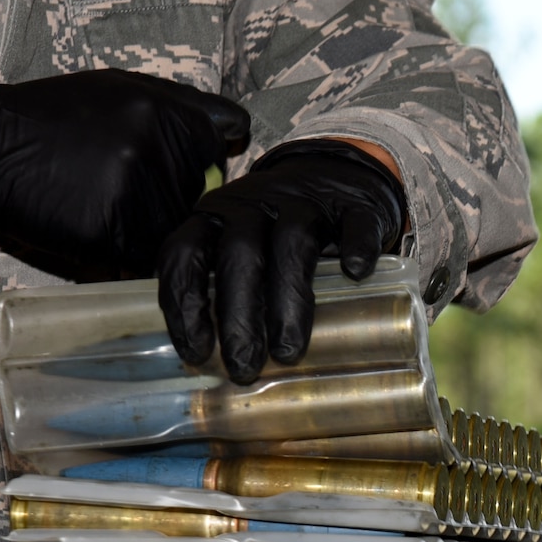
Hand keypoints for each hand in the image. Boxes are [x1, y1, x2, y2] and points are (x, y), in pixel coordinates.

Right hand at [0, 70, 248, 273]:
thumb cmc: (56, 117)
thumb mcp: (122, 89)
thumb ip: (186, 107)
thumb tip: (240, 131)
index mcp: (169, 112)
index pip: (217, 156)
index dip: (192, 166)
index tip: (163, 167)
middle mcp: (160, 149)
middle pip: (199, 199)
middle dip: (171, 201)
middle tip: (121, 188)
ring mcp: (139, 192)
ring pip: (175, 231)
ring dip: (149, 231)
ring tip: (105, 206)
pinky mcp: (115, 232)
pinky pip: (145, 257)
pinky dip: (128, 253)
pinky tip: (97, 228)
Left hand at [157, 139, 406, 383]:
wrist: (335, 175)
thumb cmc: (277, 230)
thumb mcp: (236, 245)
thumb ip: (222, 286)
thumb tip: (209, 362)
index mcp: (214, 218)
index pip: (184, 255)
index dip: (185, 304)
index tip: (197, 352)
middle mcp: (253, 205)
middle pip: (240, 256)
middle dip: (239, 317)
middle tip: (245, 366)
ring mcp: (305, 201)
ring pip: (293, 244)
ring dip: (289, 301)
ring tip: (288, 351)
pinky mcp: (353, 203)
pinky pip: (354, 223)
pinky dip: (355, 247)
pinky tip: (357, 274)